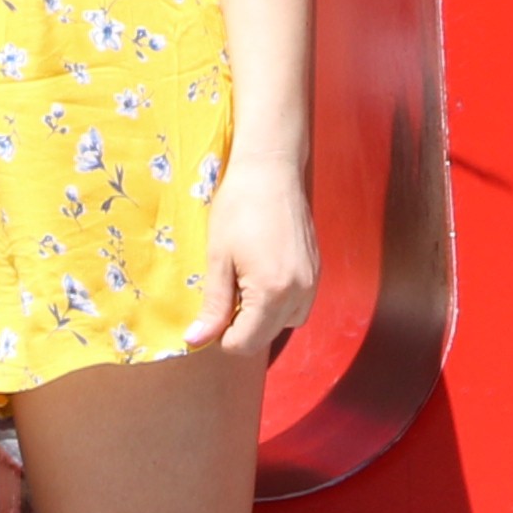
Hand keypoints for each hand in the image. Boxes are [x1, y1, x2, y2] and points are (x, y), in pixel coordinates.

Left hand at [199, 163, 316, 354]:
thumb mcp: (218, 257)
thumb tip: (196, 340)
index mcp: (272, 292)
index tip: (211, 313)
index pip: (246, 343)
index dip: (222, 336)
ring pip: (286, 324)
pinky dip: (280, 303)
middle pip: (267, 337)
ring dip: (263, 318)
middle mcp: (299, 293)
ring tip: (243, 285)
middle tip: (224, 294)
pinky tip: (263, 277)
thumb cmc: (238, 207)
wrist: (271, 169)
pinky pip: (299, 305)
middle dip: (242, 327)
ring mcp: (312, 282)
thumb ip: (213, 305)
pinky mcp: (317, 271)